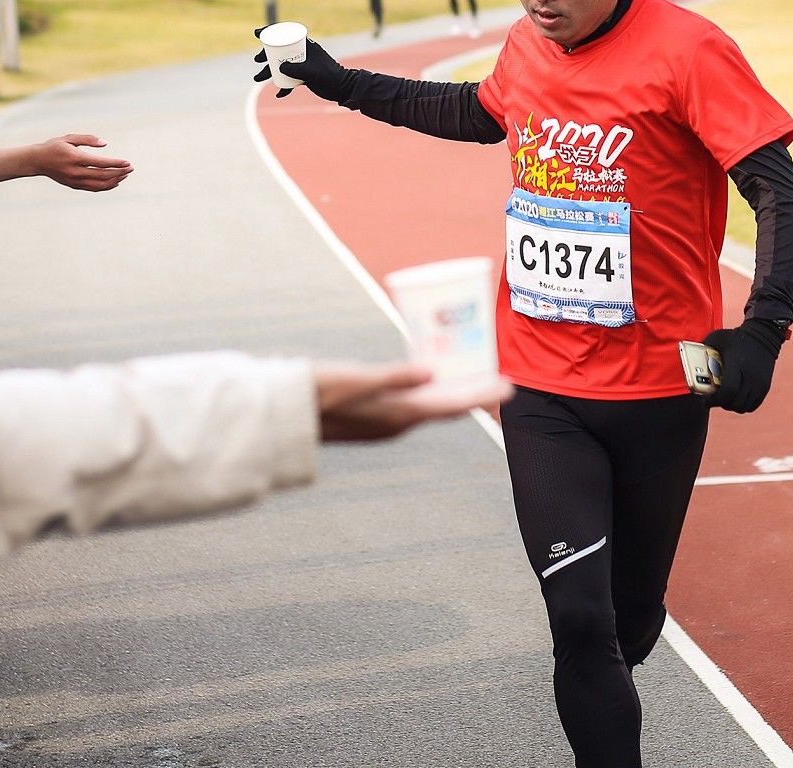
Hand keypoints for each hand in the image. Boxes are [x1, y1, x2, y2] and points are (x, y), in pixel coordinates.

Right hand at [27, 134, 133, 190]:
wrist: (37, 161)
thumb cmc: (54, 146)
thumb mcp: (70, 138)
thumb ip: (88, 139)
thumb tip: (105, 143)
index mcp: (76, 158)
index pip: (101, 163)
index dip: (116, 164)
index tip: (128, 163)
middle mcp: (76, 172)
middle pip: (103, 176)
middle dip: (119, 172)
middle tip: (131, 168)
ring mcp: (75, 181)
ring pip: (100, 185)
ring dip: (115, 181)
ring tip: (125, 175)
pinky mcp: (74, 186)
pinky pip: (94, 188)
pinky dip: (106, 186)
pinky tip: (115, 182)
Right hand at [251, 30, 351, 100]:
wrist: (343, 89)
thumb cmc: (330, 76)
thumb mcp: (312, 72)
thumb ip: (295, 69)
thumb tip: (278, 68)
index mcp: (306, 45)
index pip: (286, 34)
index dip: (270, 32)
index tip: (257, 33)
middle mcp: (303, 53)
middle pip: (280, 50)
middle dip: (266, 55)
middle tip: (257, 60)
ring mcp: (303, 65)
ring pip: (282, 65)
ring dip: (270, 72)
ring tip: (257, 78)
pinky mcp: (303, 76)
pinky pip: (290, 79)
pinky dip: (284, 86)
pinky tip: (280, 94)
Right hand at [313, 361, 512, 440]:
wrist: (284, 413)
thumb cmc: (318, 392)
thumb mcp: (358, 379)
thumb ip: (395, 376)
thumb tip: (433, 371)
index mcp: (398, 415)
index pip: (451, 405)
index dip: (480, 394)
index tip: (508, 387)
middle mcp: (396, 422)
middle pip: (445, 406)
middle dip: (472, 392)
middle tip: (497, 378)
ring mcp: (384, 422)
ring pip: (429, 406)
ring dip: (452, 391)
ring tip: (471, 374)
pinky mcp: (372, 416)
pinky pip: (412, 403)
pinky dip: (429, 390)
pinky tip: (428, 376)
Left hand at [701, 319, 786, 413]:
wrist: (763, 335)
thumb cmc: (735, 337)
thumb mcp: (717, 338)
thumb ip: (704, 349)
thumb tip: (688, 361)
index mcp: (737, 365)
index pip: (728, 391)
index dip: (715, 400)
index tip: (706, 402)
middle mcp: (750, 376)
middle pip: (735, 402)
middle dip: (721, 404)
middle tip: (713, 400)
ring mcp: (760, 383)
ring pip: (744, 406)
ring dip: (732, 406)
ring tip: (724, 400)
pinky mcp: (765, 386)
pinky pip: (753, 405)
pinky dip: (743, 406)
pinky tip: (735, 400)